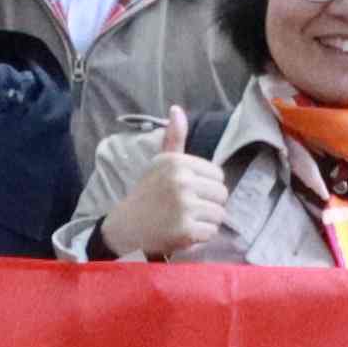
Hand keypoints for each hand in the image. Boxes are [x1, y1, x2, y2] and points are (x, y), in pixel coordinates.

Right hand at [100, 134, 229, 260]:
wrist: (125, 229)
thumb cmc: (148, 194)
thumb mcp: (160, 163)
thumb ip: (174, 138)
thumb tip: (177, 109)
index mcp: (177, 162)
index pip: (217, 174)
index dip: (206, 186)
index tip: (187, 192)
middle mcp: (181, 180)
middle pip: (222, 194)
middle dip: (209, 204)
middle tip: (187, 209)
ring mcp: (184, 206)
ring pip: (219, 214)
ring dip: (206, 221)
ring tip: (185, 220)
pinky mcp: (186, 230)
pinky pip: (211, 232)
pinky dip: (200, 237)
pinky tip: (183, 233)